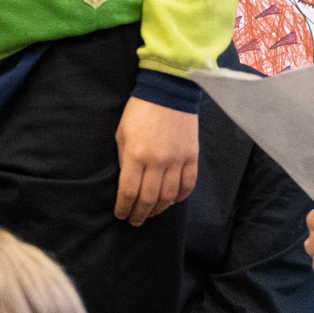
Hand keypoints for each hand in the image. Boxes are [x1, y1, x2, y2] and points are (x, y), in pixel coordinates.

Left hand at [114, 98, 198, 224]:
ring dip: (159, 209)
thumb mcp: (122, 135)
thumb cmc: (139, 112)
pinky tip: (172, 201)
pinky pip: (188, 184)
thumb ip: (125, 161)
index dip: (123, 208)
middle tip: (135, 221)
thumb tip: (128, 183)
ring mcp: (177, 160)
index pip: (129, 192)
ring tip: (151, 213)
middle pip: (149, 199)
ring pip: (169, 196)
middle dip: (140, 214)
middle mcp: (158, 162)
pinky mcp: (192, 157)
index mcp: (136, 156)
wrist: (168, 92)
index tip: (120, 215)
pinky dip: (180, 197)